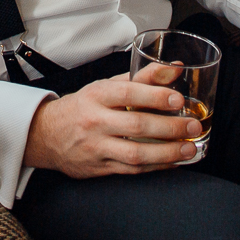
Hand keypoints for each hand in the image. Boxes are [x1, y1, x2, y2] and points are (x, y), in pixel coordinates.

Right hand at [23, 64, 205, 177]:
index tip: (178, 99)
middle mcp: (95, 121)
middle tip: (193, 126)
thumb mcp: (106, 86)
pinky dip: (155, 166)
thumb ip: (142, 78)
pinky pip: (132, 170)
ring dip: (167, 152)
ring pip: (136, 153)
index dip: (155, 96)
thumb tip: (175, 69)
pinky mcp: (99, 168)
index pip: (128, 93)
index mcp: (96, 95)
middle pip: (137, 125)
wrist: (47, 135)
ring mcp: (96, 147)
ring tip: (189, 148)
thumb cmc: (82, 108)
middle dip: (170, 127)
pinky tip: (172, 162)